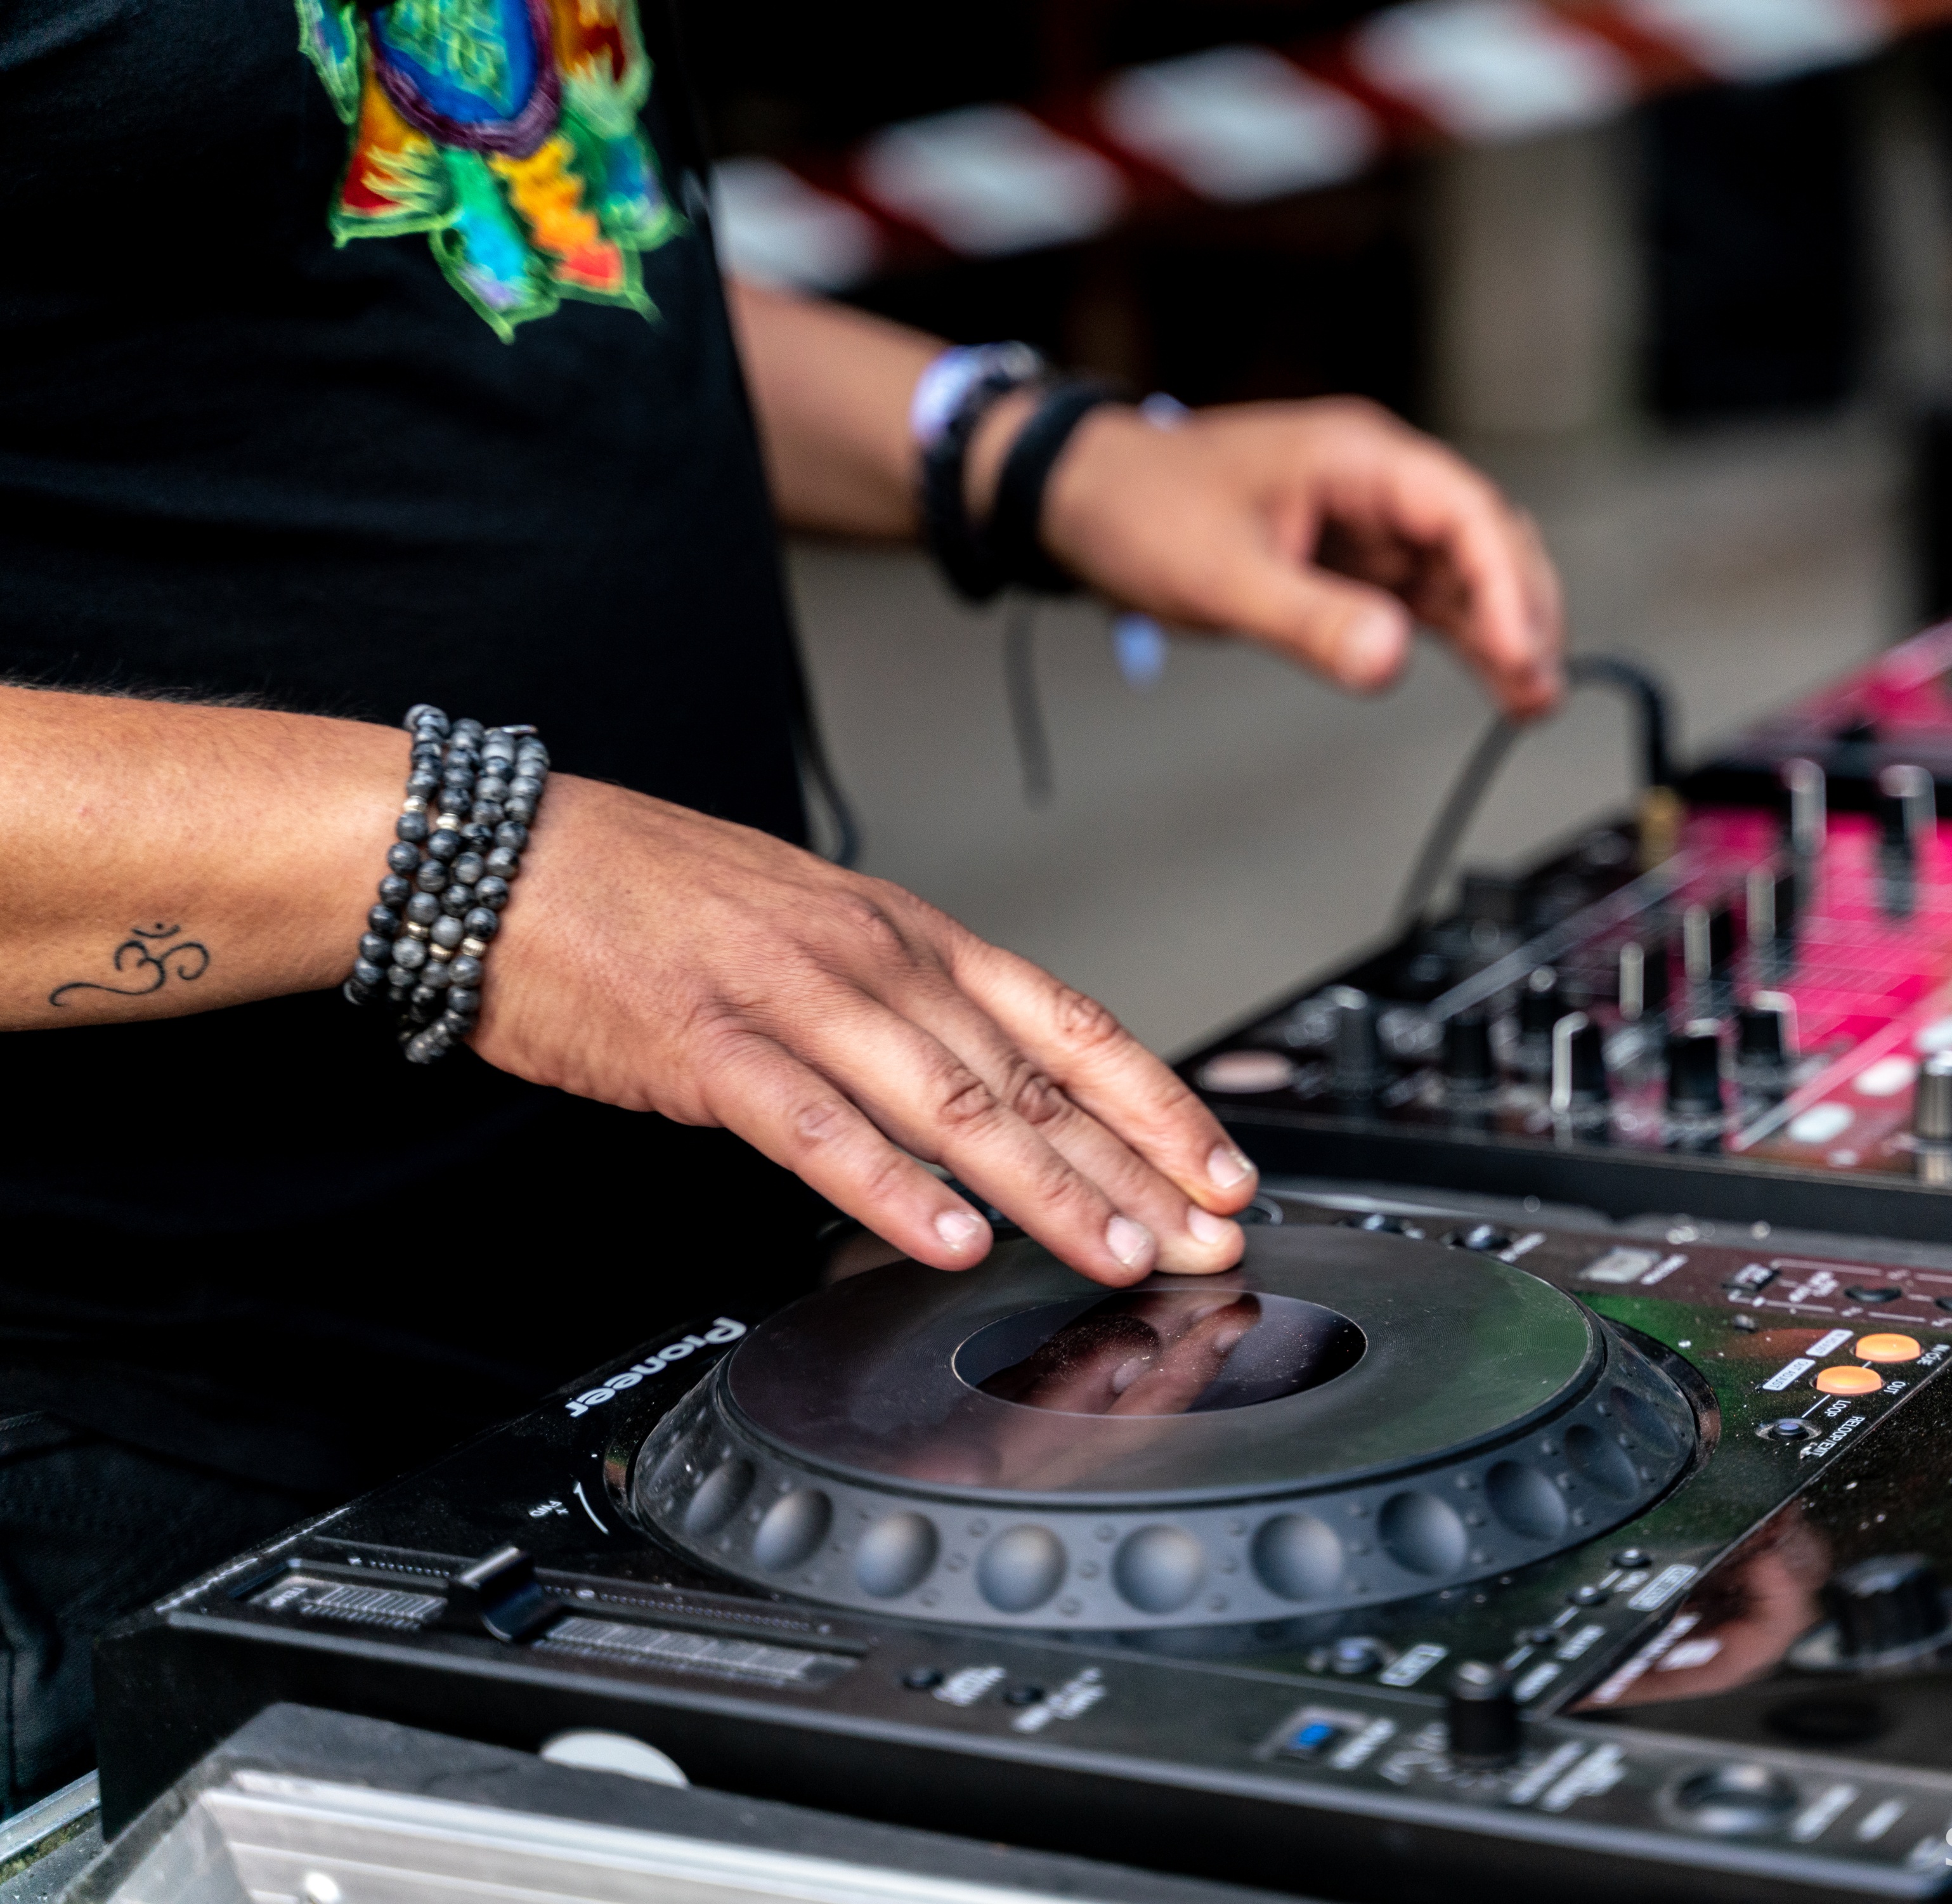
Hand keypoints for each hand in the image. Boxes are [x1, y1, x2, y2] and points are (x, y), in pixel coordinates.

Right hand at [472, 775, 1253, 1284]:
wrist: (500, 855)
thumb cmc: (650, 897)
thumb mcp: (813, 933)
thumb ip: (904, 1010)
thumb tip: (990, 1093)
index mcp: (909, 934)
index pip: (1073, 1024)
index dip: (1161, 1106)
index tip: (1225, 1171)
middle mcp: (874, 960)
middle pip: (1037, 1078)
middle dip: (1138, 1171)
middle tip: (1208, 1241)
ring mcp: (795, 1000)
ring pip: (954, 1104)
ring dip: (1049, 1191)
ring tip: (1117, 1256)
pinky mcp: (709, 1047)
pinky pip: (820, 1129)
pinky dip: (893, 1189)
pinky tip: (950, 1242)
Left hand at [1030, 397, 1565, 720]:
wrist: (1082, 498)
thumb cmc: (1142, 509)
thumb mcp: (1221, 573)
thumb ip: (1309, 619)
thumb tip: (1389, 660)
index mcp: (1358, 459)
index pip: (1464, 511)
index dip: (1504, 581)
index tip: (1519, 649)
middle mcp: (1379, 484)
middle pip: (1485, 540)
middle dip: (1522, 610)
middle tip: (1538, 685)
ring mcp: (1371, 523)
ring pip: (1466, 575)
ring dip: (1503, 632)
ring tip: (1532, 701)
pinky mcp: (1355, 563)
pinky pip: (1429, 599)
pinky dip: (1465, 639)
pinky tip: (1497, 684)